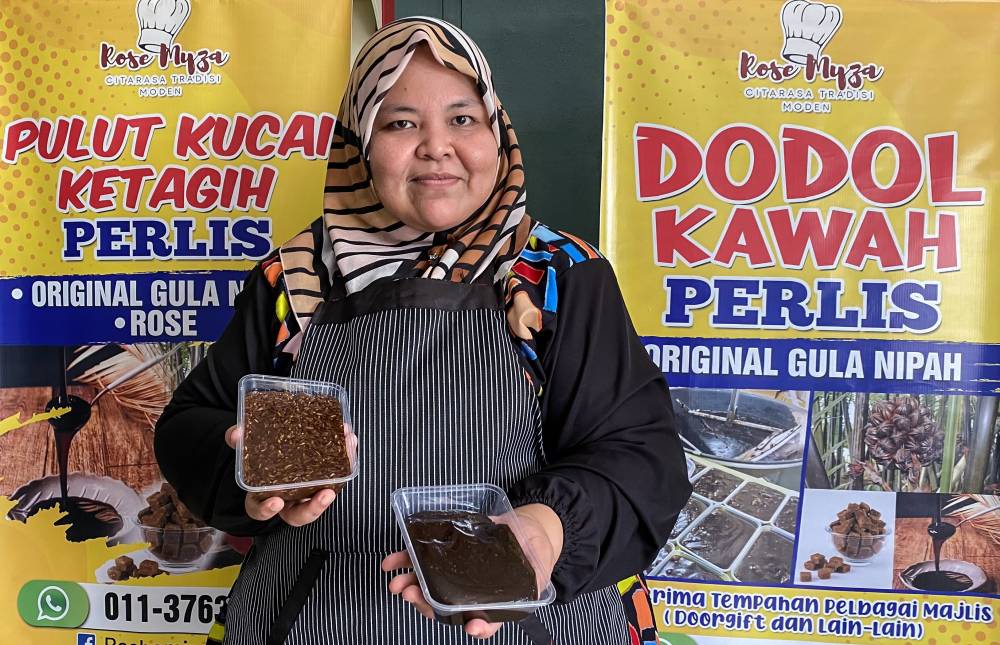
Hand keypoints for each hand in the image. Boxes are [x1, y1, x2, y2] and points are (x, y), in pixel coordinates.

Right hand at [225, 423, 357, 526]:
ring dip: (338, 479)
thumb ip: (238, 442)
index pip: (260, 510)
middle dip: (313, 508)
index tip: (275, 501)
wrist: (275, 447)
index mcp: (263, 497)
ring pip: (324, 495)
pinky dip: (345, 455)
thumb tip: (237, 433)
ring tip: (345, 458)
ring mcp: (307, 491)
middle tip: (325, 494)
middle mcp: (288, 500)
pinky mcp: (324, 476)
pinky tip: (348, 437)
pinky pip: (337, 472)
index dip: (266, 509)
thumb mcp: (246, 450)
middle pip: (299, 515)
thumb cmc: (259, 457)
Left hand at [381, 503, 562, 638]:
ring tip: (397, 584)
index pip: (480, 621)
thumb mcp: (538, 572)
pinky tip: (392, 562)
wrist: (528, 529)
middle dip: (423, 602)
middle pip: (443, 604)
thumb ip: (531, 588)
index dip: (475, 626)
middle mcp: (469, 591)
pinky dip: (404, 560)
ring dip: (408, 585)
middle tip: (411, 594)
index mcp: (491, 602)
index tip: (470, 625)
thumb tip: (522, 598)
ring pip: (428, 585)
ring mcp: (455, 572)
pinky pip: (421, 559)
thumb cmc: (534, 555)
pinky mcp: (446, 552)